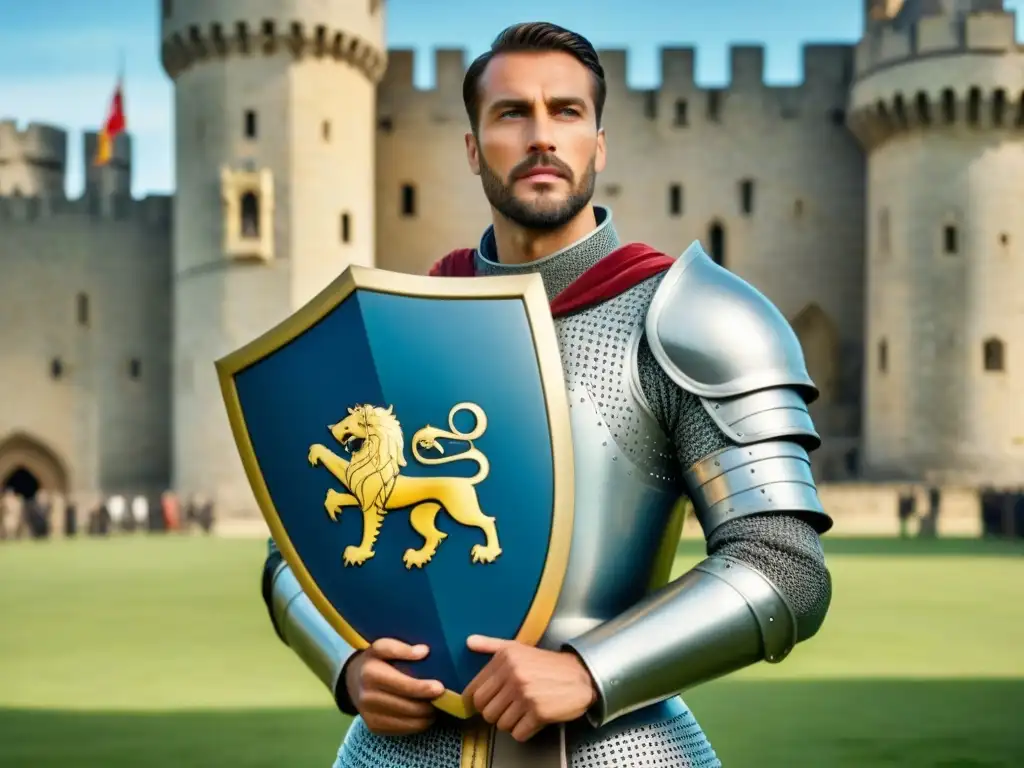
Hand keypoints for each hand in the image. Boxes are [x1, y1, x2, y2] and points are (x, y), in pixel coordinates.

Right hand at [345, 639, 444, 735]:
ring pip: (407, 721)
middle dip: (429, 704)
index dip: (423, 688)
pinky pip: (402, 730)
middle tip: (443, 698)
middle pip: (407, 706)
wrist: (352, 681)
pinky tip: (424, 715)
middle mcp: (368, 697)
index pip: (403, 685)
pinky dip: (417, 724)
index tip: (440, 687)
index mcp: (371, 674)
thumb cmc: (374, 661)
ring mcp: (370, 715)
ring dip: (426, 716)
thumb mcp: (382, 646)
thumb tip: (424, 651)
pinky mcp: (374, 727)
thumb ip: (401, 648)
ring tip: (436, 706)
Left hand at [464, 635, 598, 741]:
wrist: (582, 676)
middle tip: (510, 706)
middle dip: (496, 713)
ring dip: (511, 722)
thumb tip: (469, 642)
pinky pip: (518, 734)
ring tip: (524, 710)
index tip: (487, 703)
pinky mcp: (538, 712)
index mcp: (505, 659)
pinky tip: (533, 719)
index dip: (479, 702)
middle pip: (486, 711)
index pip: (475, 692)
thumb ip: (491, 645)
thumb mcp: (519, 648)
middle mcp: (514, 675)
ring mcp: (526, 695)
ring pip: (501, 724)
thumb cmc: (548, 664)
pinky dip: (524, 731)